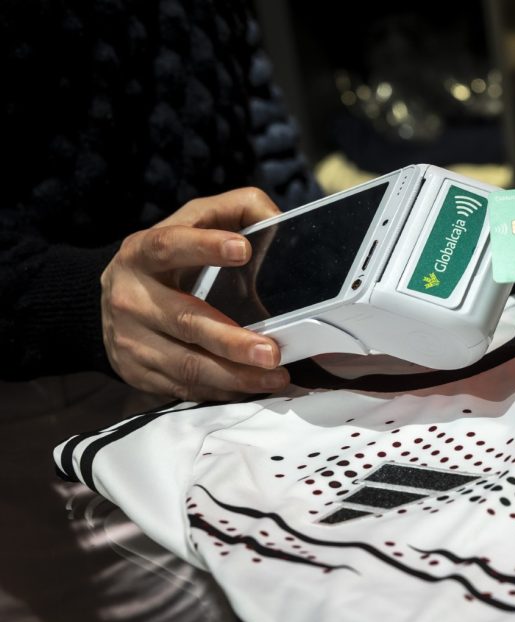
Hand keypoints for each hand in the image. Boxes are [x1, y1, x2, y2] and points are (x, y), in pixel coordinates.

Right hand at [101, 187, 290, 399]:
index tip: (244, 250)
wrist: (110, 301)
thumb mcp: (191, 224)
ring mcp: (131, 339)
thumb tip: (278, 219)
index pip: (169, 246)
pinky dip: (222, 391)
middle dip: (231, 340)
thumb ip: (235, 210)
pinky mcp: (137, 372)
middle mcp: (130, 297)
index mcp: (142, 253)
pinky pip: (184, 388)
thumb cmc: (169, 259)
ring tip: (275, 376)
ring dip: (235, 375)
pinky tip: (252, 388)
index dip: (204, 246)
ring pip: (187, 364)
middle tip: (272, 351)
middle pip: (184, 321)